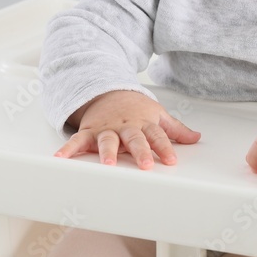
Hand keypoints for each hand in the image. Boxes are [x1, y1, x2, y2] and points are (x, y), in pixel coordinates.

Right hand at [55, 90, 200, 168]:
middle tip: (145, 164)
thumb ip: (176, 129)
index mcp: (143, 123)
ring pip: (107, 141)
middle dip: (140, 151)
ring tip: (108, 164)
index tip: (172, 160)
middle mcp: (125, 127)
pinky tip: (60, 158)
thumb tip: (196, 138)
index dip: (165, 148)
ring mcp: (106, 129)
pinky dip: (68, 150)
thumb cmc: (135, 108)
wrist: (107, 91)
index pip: (157, 136)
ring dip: (107, 152)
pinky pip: (77, 141)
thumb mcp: (157, 115)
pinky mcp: (89, 132)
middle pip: (134, 139)